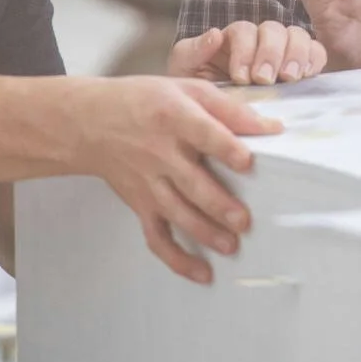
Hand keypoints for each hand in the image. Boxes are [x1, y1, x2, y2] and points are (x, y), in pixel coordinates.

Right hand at [67, 77, 280, 284]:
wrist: (90, 123)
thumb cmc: (143, 101)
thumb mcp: (185, 89)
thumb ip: (228, 108)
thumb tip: (270, 128)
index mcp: (173, 116)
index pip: (202, 133)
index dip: (225, 148)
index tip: (247, 162)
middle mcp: (160, 152)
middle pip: (191, 181)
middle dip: (218, 204)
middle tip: (243, 221)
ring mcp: (149, 182)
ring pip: (177, 212)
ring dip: (204, 232)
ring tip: (230, 246)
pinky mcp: (141, 205)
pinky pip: (157, 237)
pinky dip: (177, 258)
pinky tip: (202, 272)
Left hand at [168, 20, 327, 85]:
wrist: (212, 118)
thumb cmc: (198, 92)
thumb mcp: (185, 71)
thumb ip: (192, 52)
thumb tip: (214, 34)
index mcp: (233, 38)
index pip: (244, 31)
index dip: (245, 51)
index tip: (240, 78)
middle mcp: (260, 40)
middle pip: (274, 30)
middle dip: (270, 53)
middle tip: (264, 79)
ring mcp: (283, 52)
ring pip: (297, 36)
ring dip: (295, 54)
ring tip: (288, 78)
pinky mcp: (301, 67)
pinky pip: (316, 53)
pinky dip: (314, 60)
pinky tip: (306, 76)